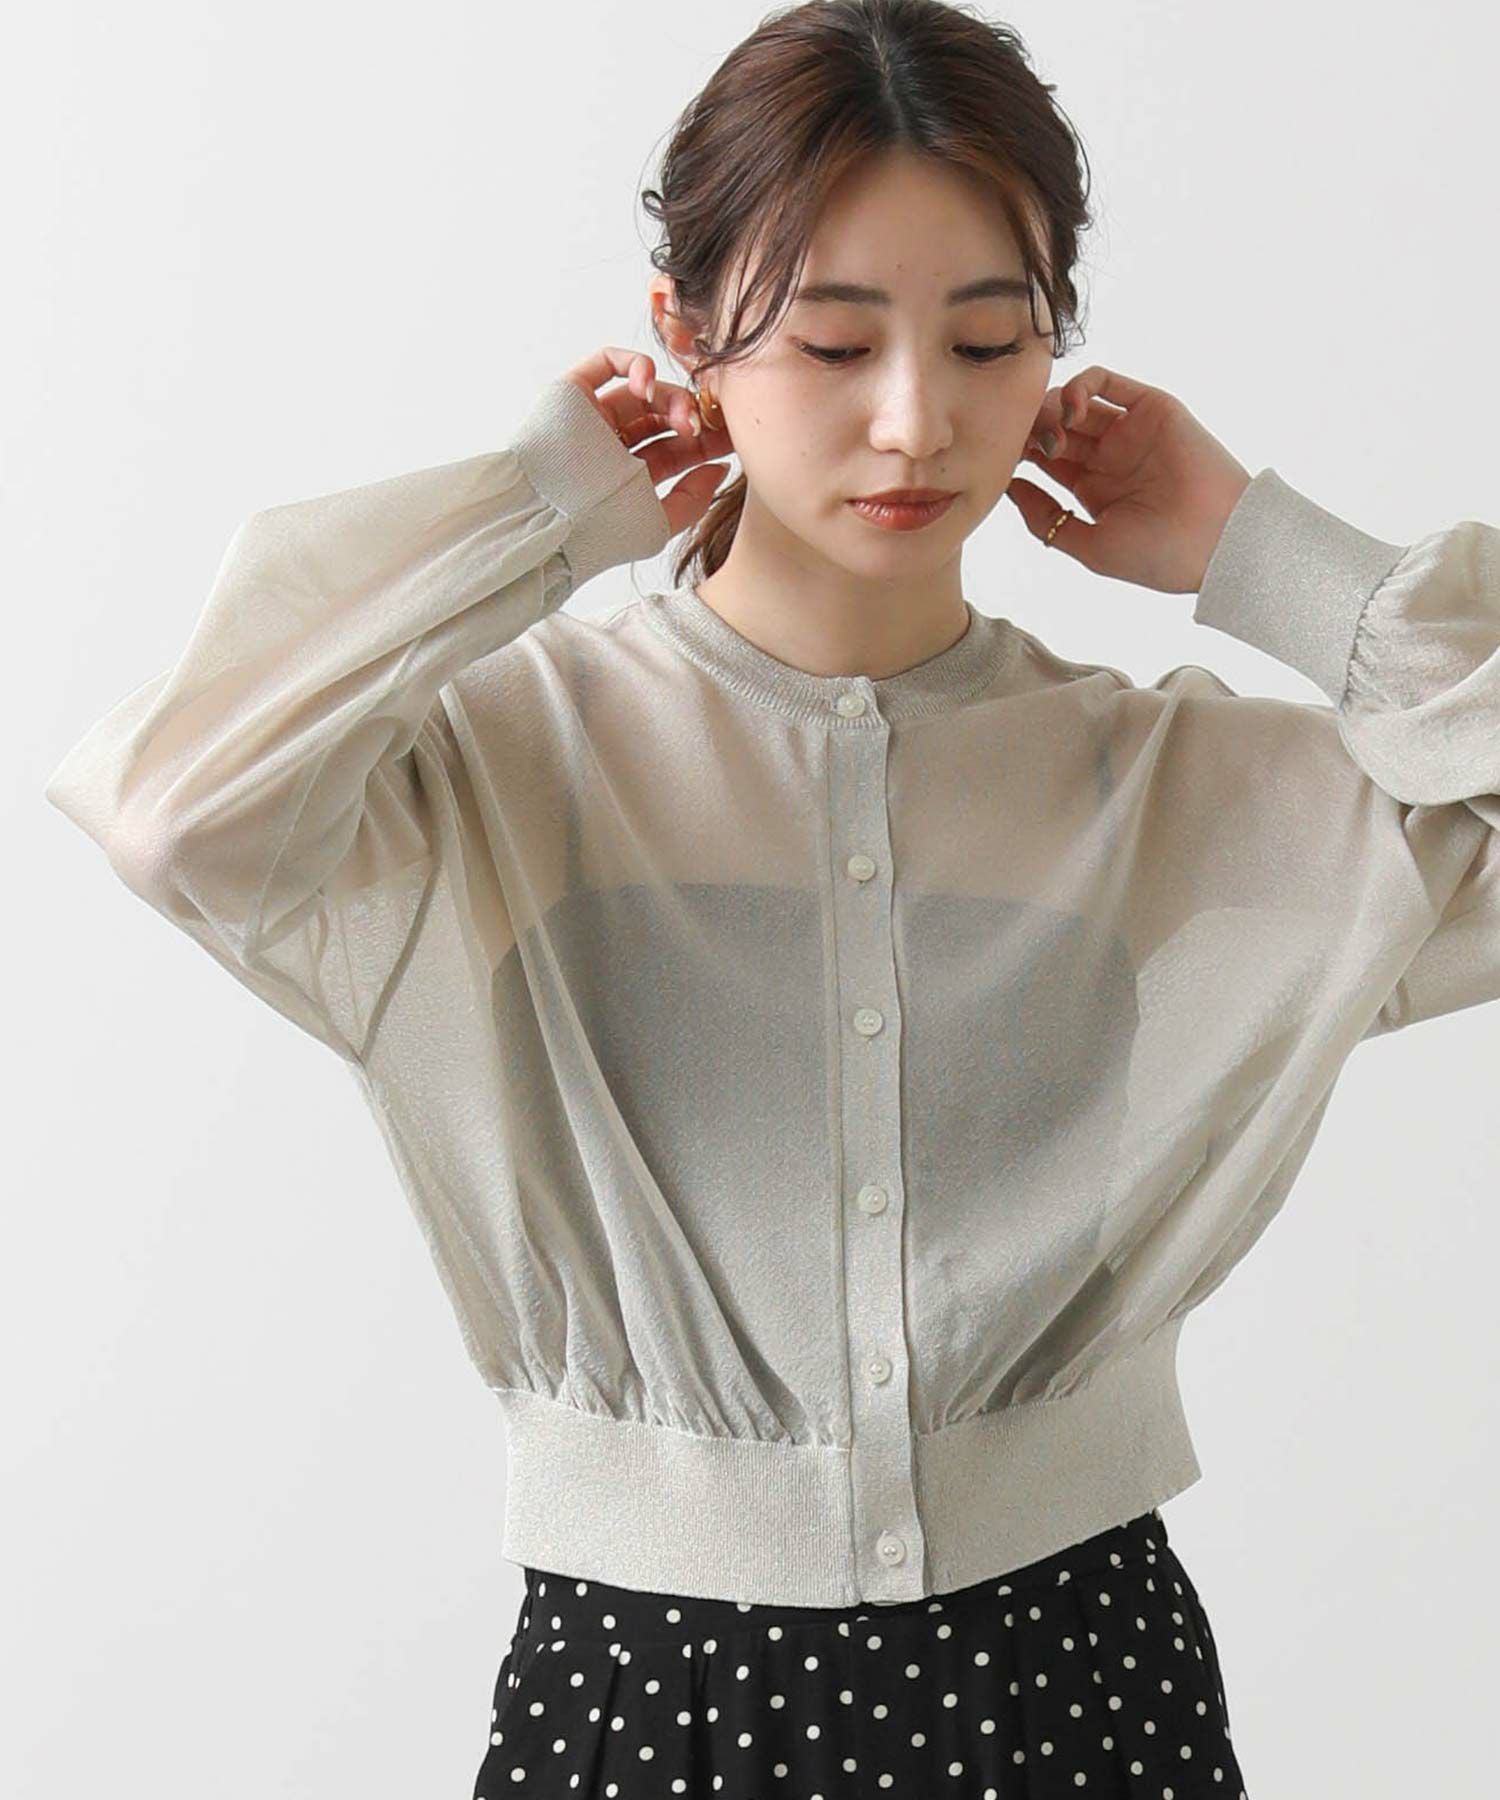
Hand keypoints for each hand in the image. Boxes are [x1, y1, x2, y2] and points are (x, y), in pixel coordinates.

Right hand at [562, 347, 735, 537]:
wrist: (550, 518)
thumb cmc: (598, 531)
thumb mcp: (658, 524)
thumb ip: (693, 499)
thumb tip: (719, 468)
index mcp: (629, 477)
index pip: (674, 448)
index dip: (704, 440)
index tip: (731, 437)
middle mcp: (612, 446)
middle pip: (661, 417)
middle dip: (690, 417)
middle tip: (705, 428)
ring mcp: (592, 418)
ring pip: (642, 392)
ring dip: (670, 396)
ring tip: (682, 417)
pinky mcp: (572, 393)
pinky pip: (608, 363)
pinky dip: (636, 365)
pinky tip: (649, 385)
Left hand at [1004, 365, 1252, 593]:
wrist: (1218, 542)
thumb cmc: (1160, 555)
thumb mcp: (1091, 546)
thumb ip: (1046, 520)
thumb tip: (1008, 488)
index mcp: (1094, 490)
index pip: (1045, 460)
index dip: (1020, 456)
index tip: (1003, 464)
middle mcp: (1110, 457)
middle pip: (1054, 428)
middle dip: (1030, 430)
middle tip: (1019, 442)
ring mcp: (1130, 430)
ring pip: (1075, 403)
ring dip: (1050, 410)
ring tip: (1050, 433)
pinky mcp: (1152, 407)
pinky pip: (1107, 381)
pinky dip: (1080, 386)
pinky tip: (1069, 411)